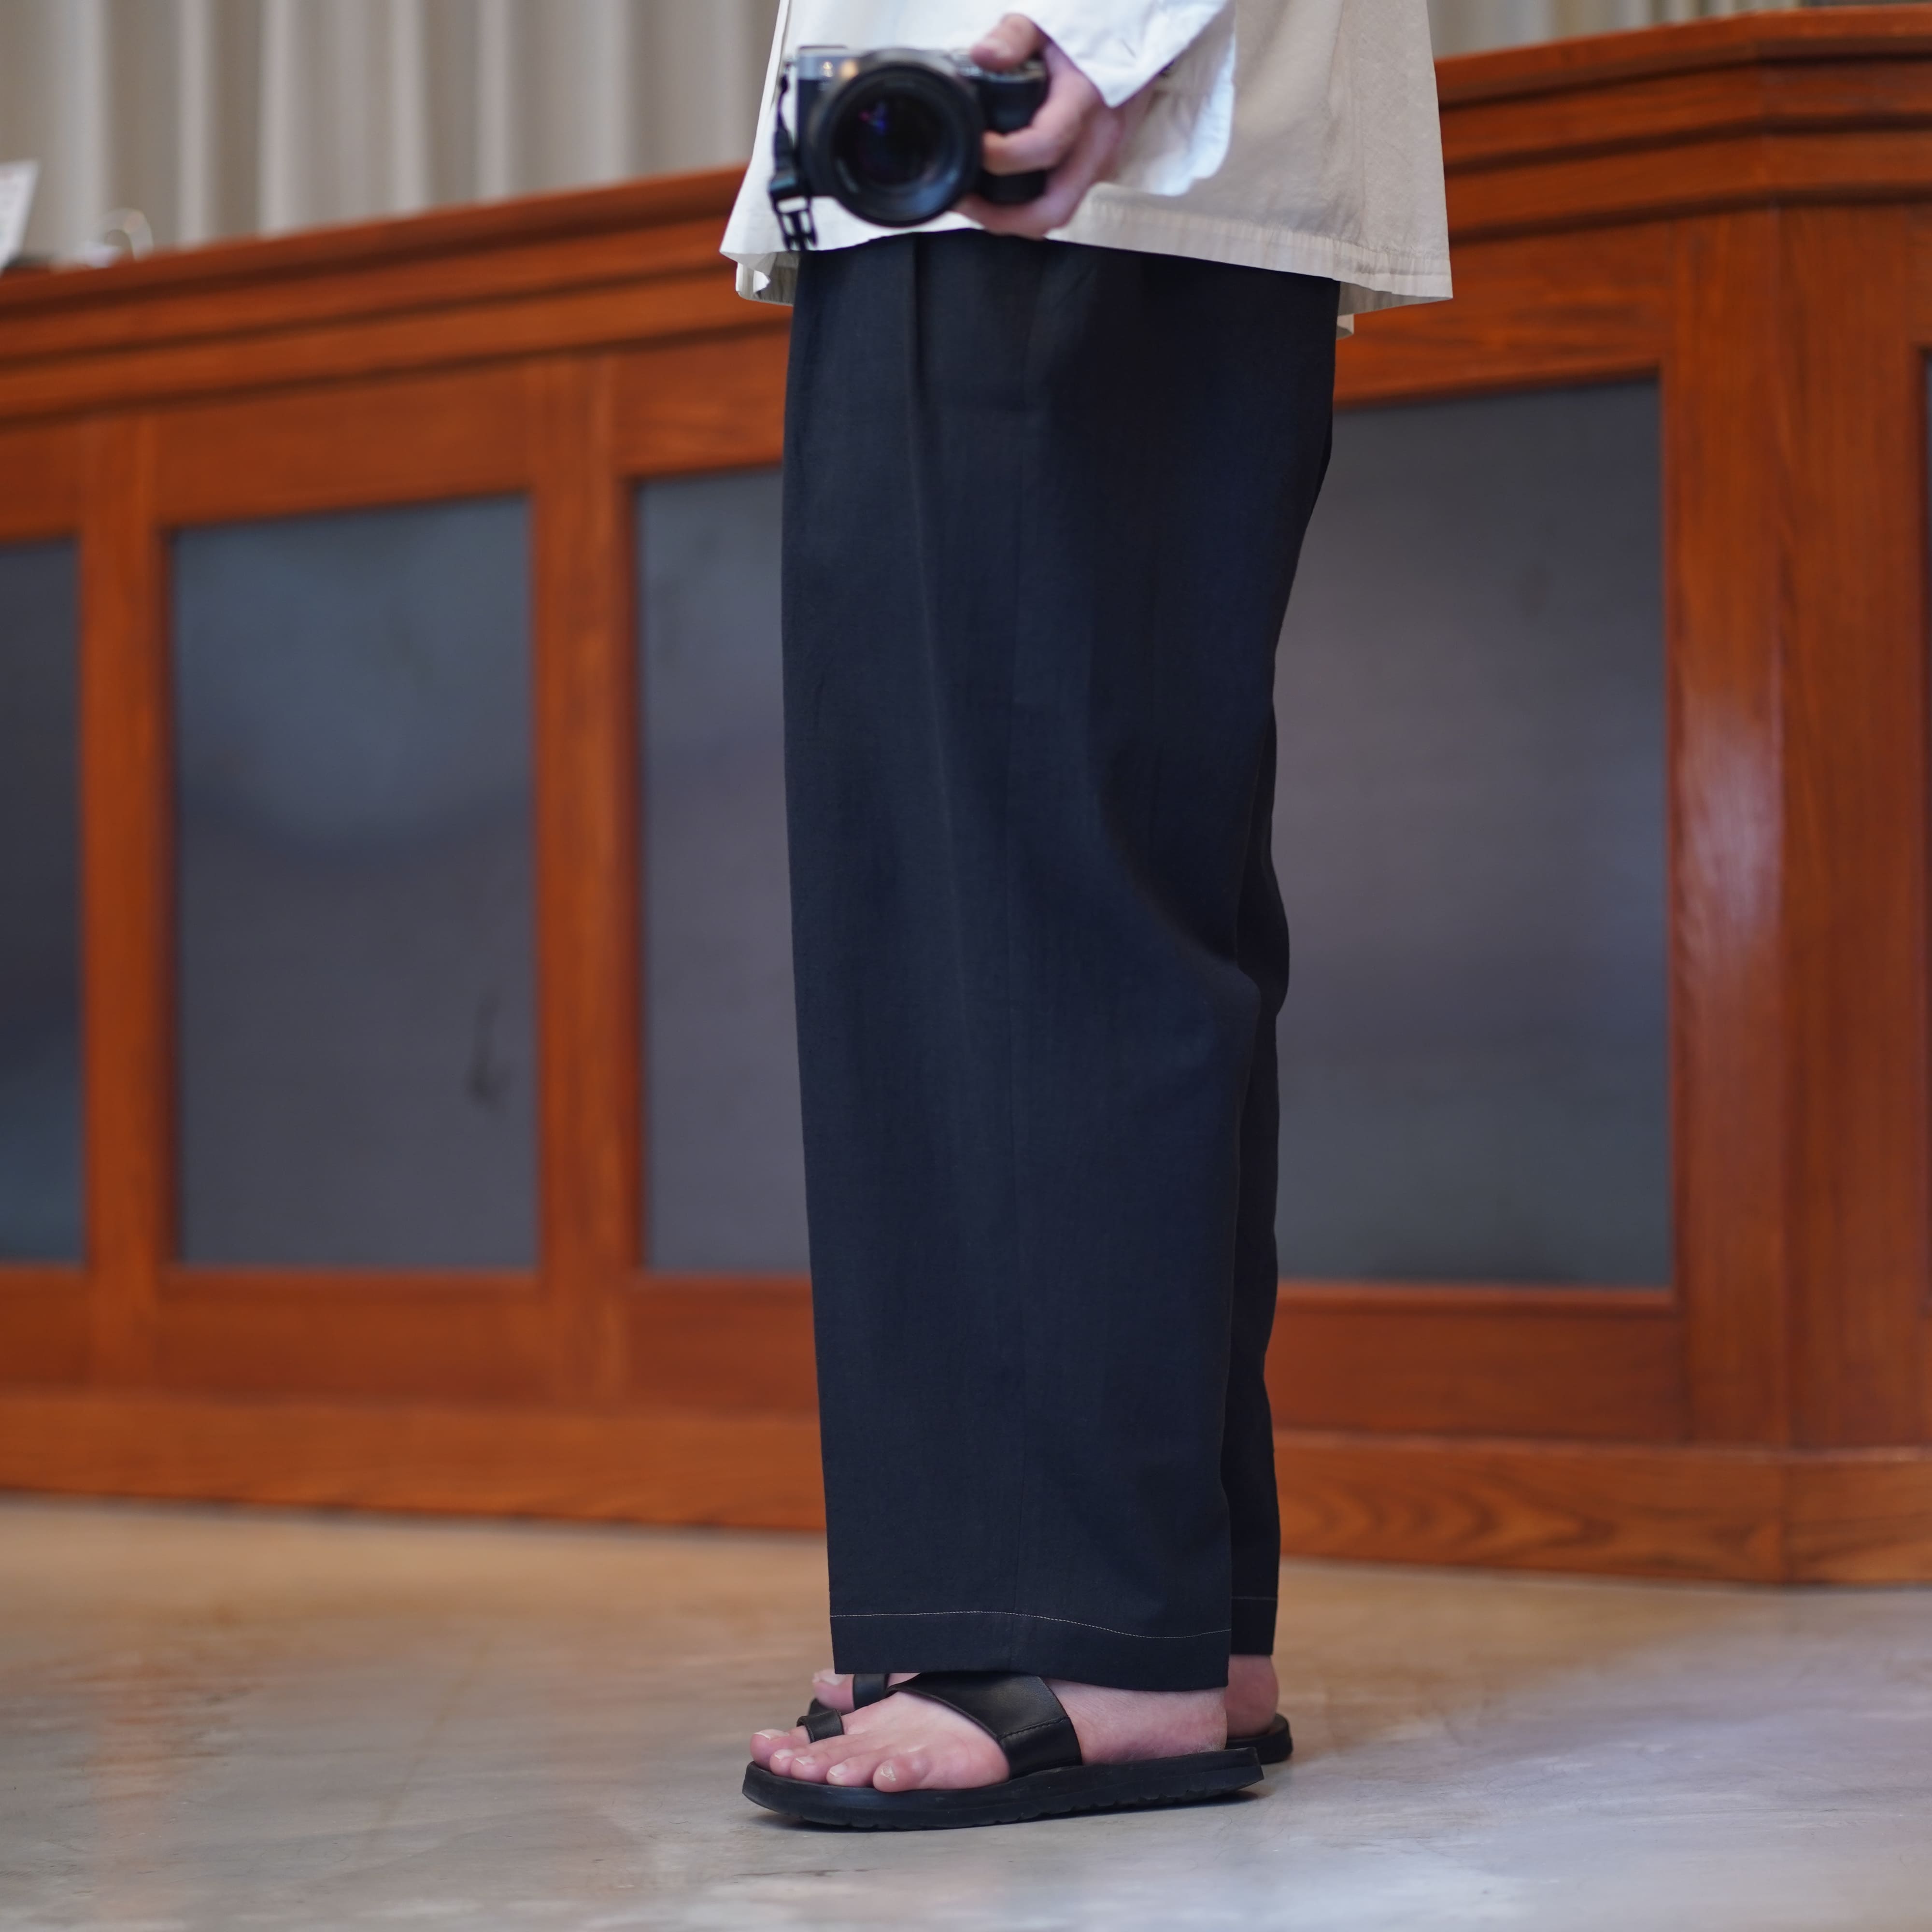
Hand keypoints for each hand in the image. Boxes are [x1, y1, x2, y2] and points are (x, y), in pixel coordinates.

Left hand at [958, 14, 1155, 239]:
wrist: (1136, 36)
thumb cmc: (1092, 32)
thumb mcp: (1048, 23)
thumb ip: (1014, 36)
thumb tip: (982, 55)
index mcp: (1085, 102)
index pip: (1045, 147)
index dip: (1004, 156)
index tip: (976, 145)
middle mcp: (1099, 143)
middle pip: (1054, 208)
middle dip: (1005, 217)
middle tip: (967, 201)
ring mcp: (1103, 162)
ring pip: (1058, 212)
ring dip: (1015, 217)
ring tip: (978, 200)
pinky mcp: (1100, 169)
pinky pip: (1064, 200)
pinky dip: (1030, 204)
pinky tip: (1003, 188)